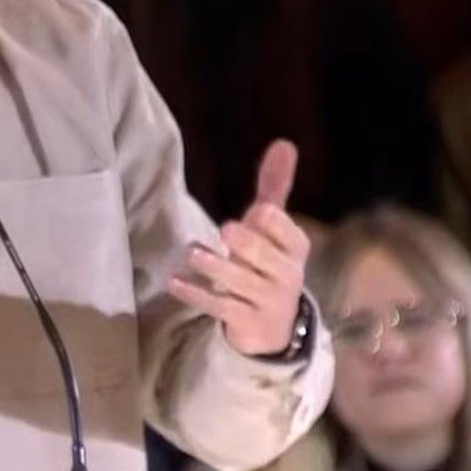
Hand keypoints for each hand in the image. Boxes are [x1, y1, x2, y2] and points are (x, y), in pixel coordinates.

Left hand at [169, 140, 310, 355]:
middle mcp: (286, 276)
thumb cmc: (268, 265)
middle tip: (226, 230)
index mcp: (295, 248)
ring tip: (194, 254)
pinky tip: (175, 282)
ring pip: (241, 283)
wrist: (275, 327)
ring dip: (216, 268)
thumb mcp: (274, 229)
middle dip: (248, 245)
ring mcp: (267, 302)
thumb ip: (274, 188)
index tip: (258, 211)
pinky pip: (220, 307)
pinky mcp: (245, 322)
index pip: (289, 234)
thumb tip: (283, 143)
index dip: (274, 225)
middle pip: (265, 259)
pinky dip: (196, 294)